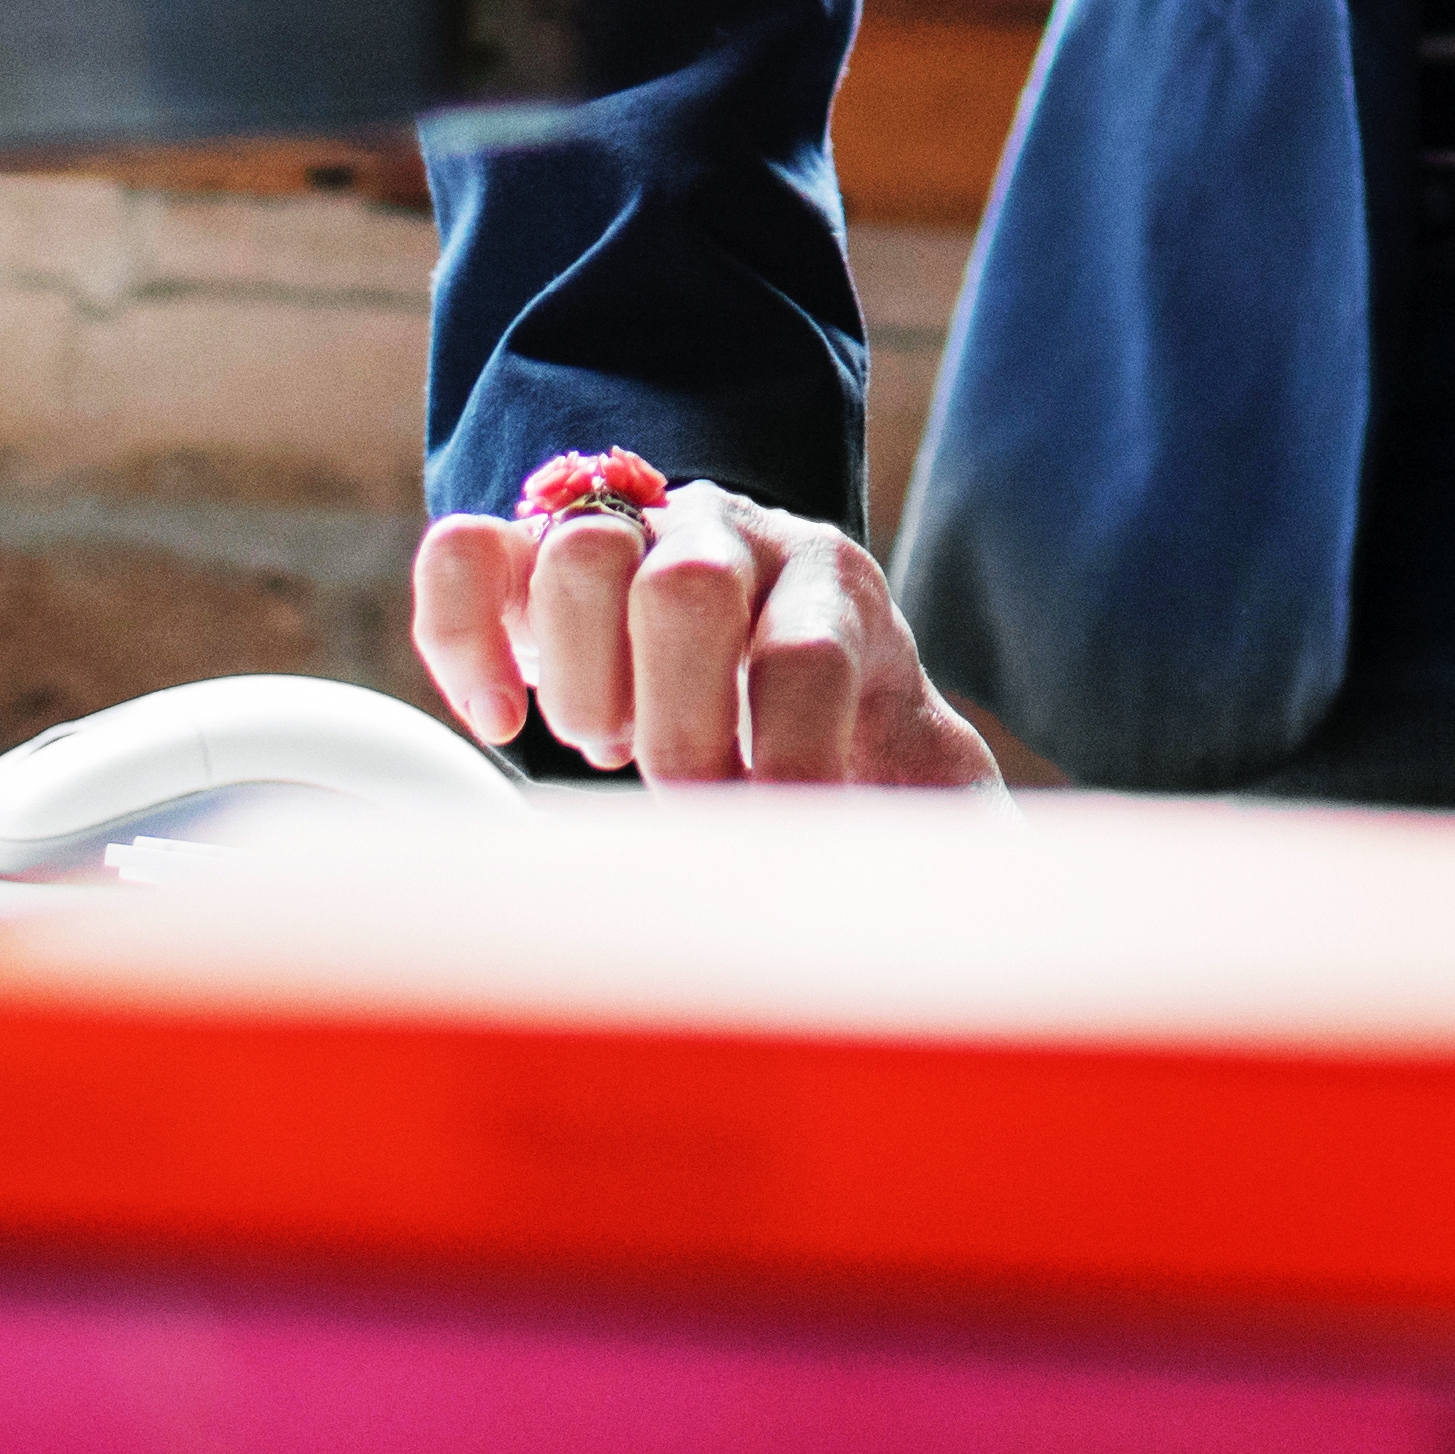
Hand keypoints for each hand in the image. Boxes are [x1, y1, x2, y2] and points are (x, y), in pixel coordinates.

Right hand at [413, 480, 997, 789]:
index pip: (804, 661)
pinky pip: (470, 554)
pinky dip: (469, 639)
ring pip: (582, 552)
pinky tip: (505, 719)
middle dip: (678, 727)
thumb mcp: (919, 787)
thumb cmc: (858, 759)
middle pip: (688, 586)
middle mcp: (739, 538)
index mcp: (838, 590)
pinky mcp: (537, 558)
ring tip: (616, 746)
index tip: (773, 844)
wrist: (798, 676)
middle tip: (691, 793)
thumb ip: (942, 836)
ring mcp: (633, 534)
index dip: (783, 771)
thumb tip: (985, 919)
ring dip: (587, 681)